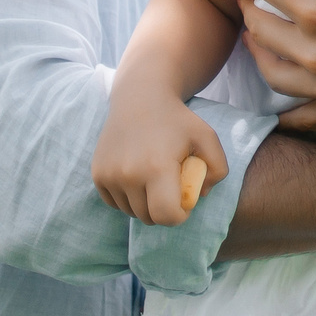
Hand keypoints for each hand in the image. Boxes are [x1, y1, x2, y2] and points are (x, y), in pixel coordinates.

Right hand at [93, 89, 228, 226]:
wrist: (139, 98)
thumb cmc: (177, 120)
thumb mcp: (207, 137)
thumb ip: (218, 169)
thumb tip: (200, 195)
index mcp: (157, 168)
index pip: (166, 216)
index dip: (179, 215)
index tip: (184, 201)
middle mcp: (128, 174)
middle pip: (149, 217)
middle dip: (163, 209)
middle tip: (170, 187)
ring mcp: (109, 175)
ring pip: (131, 212)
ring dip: (144, 204)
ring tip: (153, 179)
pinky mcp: (98, 174)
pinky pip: (114, 203)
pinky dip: (127, 198)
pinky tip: (137, 177)